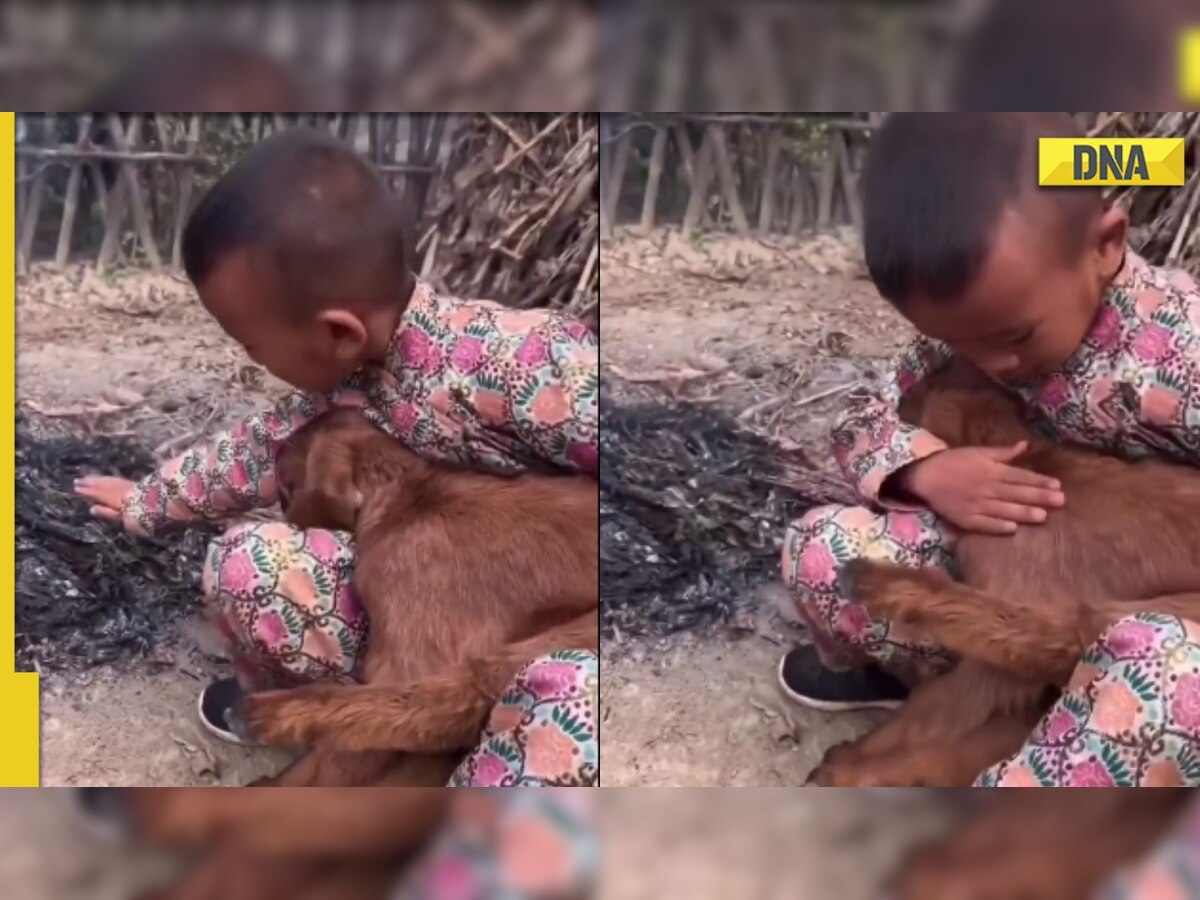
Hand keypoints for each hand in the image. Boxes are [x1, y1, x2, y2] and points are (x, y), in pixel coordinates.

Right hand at [74, 475, 135, 524]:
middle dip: (89, 482)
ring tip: (88, 478)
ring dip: (97, 478)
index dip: (86, 491)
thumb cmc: (139, 518)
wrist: (161, 508)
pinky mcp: (134, 484)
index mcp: (113, 498)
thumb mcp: (122, 519)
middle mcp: (118, 489)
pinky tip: (106, 478)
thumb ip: (107, 513)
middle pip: (101, 484)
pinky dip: (108, 478)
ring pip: (108, 480)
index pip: (97, 493)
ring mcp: (126, 485)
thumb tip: (92, 509)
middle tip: (77, 480)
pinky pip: (116, 479)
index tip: (76, 488)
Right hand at [898, 443, 1064, 534]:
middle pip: (1017, 493)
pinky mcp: (965, 519)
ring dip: (1023, 512)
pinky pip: (984, 524)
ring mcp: (976, 505)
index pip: (1020, 476)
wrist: (924, 476)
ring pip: (1004, 509)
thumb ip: (1002, 452)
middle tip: (1060, 502)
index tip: (1057, 486)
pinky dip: (998, 526)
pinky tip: (1012, 529)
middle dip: (1039, 497)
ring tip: (1042, 517)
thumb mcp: (978, 451)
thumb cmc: (953, 461)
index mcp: (991, 470)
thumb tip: (1024, 445)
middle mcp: (987, 488)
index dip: (1039, 481)